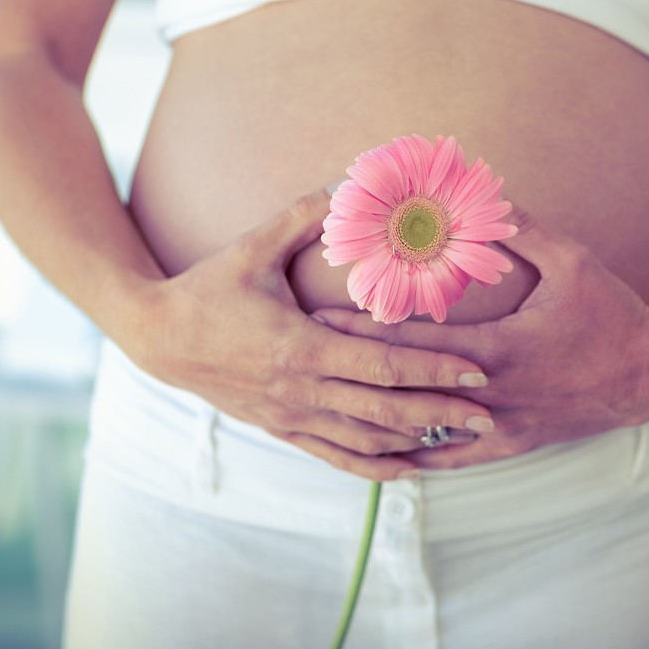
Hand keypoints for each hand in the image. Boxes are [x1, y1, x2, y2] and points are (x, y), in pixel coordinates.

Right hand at [125, 187, 493, 480]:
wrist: (156, 337)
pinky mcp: (280, 430)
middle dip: (443, 414)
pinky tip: (409, 469)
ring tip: (463, 438)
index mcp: (300, 347)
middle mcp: (300, 391)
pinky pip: (335, 457)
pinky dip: (375, 467)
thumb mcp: (254, 247)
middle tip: (492, 416)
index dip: (434, 370)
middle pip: (385, 411)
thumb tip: (349, 179)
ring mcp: (290, 417)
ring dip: (418, 442)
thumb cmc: (208, 287)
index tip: (478, 370)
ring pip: (366, 441)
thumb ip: (303, 214)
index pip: (383, 365)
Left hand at [311, 205, 648, 470]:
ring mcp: (501, 424)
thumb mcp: (572, 261)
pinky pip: (456, 458)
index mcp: (499, 348)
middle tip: (304, 360)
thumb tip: (483, 191)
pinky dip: (419, 456)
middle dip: (353, 371)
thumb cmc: (611, 311)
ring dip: (377, 417)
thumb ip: (523, 228)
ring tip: (331, 407)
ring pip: (425, 431)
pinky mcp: (513, 444)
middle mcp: (492, 393)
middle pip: (407, 386)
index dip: (364, 332)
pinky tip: (386, 457)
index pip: (416, 343)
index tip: (319, 320)